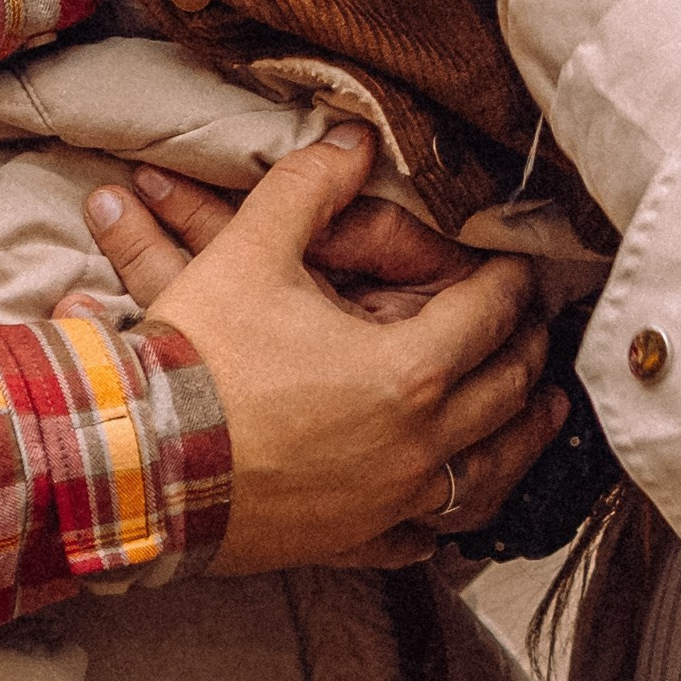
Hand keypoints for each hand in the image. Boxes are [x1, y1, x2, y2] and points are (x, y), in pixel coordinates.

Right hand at [91, 124, 563, 571]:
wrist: (138, 463)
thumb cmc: (199, 359)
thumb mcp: (252, 247)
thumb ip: (311, 182)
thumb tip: (353, 137)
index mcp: (408, 371)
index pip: (490, 315)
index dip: (510, 280)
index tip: (518, 263)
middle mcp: (415, 446)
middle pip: (505, 393)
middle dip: (527, 350)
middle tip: (535, 326)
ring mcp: (386, 504)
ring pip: (484, 477)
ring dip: (521, 439)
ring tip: (542, 414)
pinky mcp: (350, 543)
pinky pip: (420, 538)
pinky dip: (444, 518)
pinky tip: (445, 511)